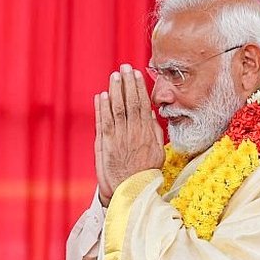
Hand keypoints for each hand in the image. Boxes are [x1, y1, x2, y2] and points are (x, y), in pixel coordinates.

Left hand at [95, 64, 164, 205]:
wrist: (130, 192)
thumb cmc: (144, 173)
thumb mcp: (157, 153)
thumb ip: (154, 132)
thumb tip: (150, 114)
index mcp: (147, 134)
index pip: (142, 105)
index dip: (139, 88)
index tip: (136, 74)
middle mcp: (133, 134)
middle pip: (129, 103)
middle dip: (126, 84)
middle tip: (124, 67)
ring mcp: (118, 138)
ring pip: (116, 110)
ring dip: (115, 91)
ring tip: (114, 76)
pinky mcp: (105, 145)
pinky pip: (103, 122)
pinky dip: (102, 108)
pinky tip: (102, 95)